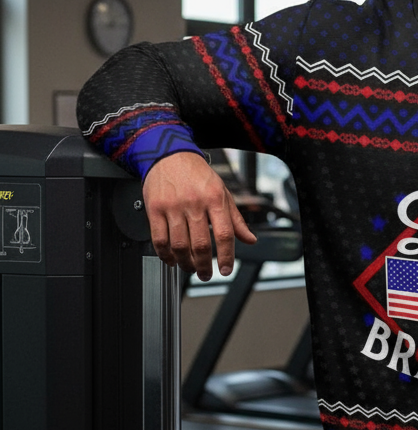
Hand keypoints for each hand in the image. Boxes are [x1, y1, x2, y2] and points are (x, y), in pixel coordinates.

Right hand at [142, 152, 256, 279]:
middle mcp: (194, 203)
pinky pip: (159, 238)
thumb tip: (250, 240)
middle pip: (200, 243)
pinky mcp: (155, 208)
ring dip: (185, 263)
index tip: (225, 270)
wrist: (169, 154)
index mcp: (215, 199)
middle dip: (204, 265)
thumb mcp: (223, 193)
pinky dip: (165, 254)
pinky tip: (171, 259)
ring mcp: (173, 206)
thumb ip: (236, 219)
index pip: (224, 234)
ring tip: (190, 268)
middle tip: (206, 275)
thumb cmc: (198, 174)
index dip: (226, 256)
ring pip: (178, 244)